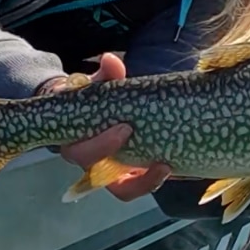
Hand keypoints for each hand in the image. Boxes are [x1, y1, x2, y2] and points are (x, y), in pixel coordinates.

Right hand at [44, 52, 171, 199]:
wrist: (95, 111)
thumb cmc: (92, 97)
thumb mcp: (96, 83)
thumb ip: (104, 74)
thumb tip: (110, 60)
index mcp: (75, 142)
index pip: (81, 153)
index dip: (102, 146)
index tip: (125, 127)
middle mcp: (91, 163)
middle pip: (100, 178)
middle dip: (126, 167)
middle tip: (148, 147)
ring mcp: (110, 173)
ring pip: (124, 190)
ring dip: (145, 182)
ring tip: (166, 167)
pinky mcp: (129, 175)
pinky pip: (140, 185)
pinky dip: (155, 179)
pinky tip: (173, 166)